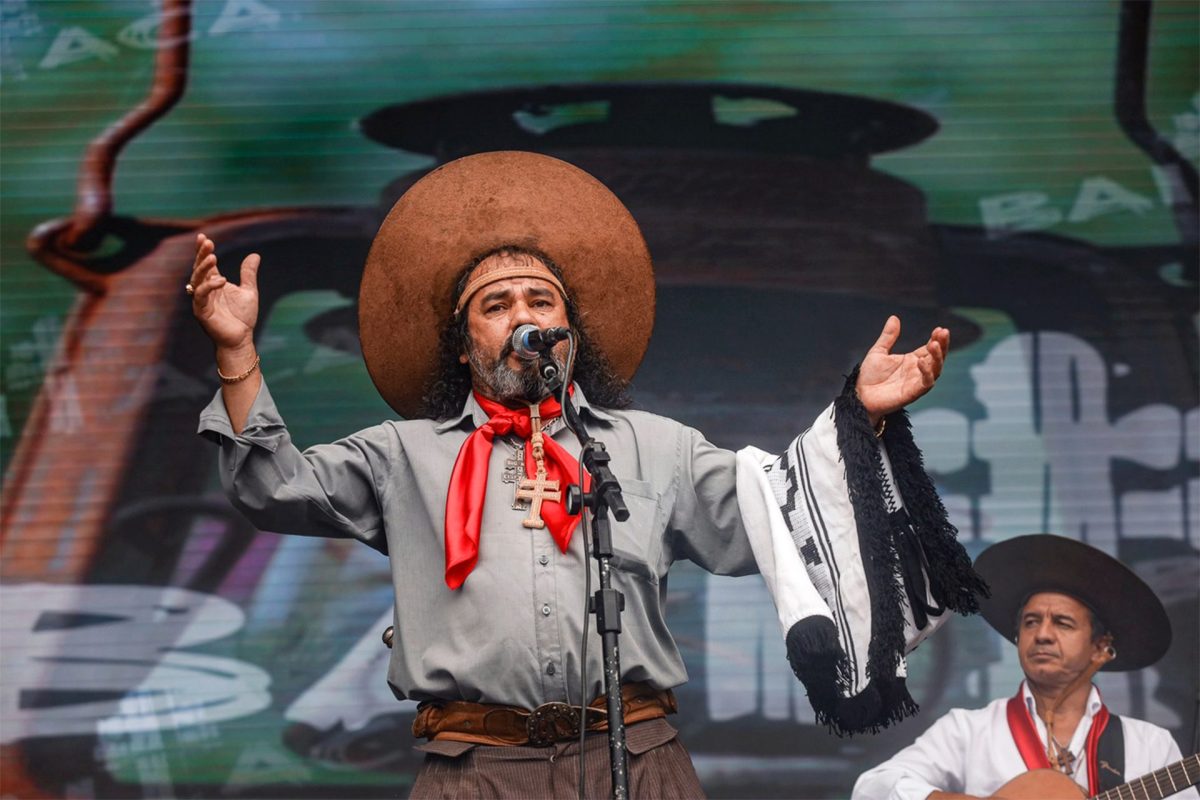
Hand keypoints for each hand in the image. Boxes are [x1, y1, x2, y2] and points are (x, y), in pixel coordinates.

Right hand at [190, 233, 259, 353]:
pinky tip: (220, 280)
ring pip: (197, 279)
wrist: (241, 339)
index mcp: (214, 283)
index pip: (206, 264)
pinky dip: (208, 286)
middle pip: (199, 268)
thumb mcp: (249, 291)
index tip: (203, 236)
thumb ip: (248, 274)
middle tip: (207, 242)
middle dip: (201, 255)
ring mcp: (201, 300)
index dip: (202, 250)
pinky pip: (200, 296)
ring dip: (204, 267)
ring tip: (213, 256)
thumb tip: (255, 255)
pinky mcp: (201, 311)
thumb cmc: (243, 317)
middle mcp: (205, 290)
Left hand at [856, 316, 948, 422]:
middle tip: (943, 333)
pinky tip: (921, 361)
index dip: (936, 339)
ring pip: (936, 370)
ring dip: (938, 357)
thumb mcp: (878, 352)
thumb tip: (894, 317)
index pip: (929, 348)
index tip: (939, 329)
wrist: (860, 396)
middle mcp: (917, 371)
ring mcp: (916, 382)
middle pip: (937, 358)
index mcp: (911, 360)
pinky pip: (926, 383)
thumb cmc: (869, 377)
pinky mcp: (912, 393)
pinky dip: (927, 372)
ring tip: (934, 344)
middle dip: (942, 345)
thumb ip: (888, 336)